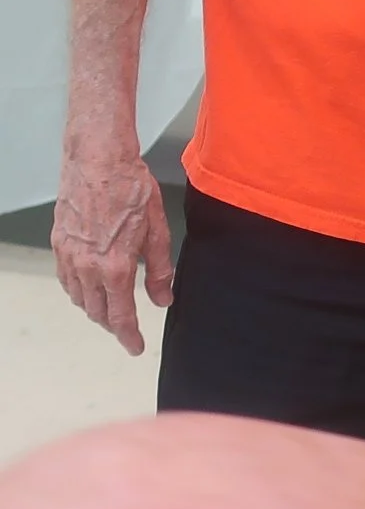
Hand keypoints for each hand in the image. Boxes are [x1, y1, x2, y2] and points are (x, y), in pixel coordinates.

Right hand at [51, 142, 174, 356]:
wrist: (98, 161)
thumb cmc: (131, 189)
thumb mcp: (158, 231)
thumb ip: (159, 271)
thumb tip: (163, 299)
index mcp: (115, 267)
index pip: (121, 316)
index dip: (129, 336)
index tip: (136, 347)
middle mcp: (87, 267)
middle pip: (97, 311)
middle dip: (113, 325)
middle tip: (127, 329)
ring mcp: (69, 256)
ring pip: (79, 298)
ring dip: (95, 309)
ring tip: (111, 310)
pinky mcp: (59, 243)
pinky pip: (66, 279)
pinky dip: (78, 291)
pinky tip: (89, 288)